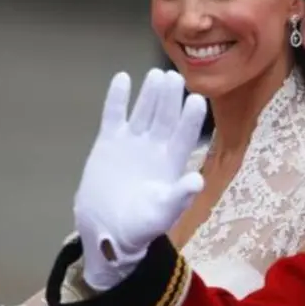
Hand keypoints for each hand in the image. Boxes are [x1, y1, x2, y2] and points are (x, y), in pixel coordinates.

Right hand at [75, 68, 206, 290]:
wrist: (107, 230)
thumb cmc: (140, 227)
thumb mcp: (161, 215)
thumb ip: (178, 197)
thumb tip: (197, 180)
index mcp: (172, 163)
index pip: (185, 136)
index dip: (191, 119)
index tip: (197, 100)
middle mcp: (156, 147)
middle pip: (165, 117)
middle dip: (170, 99)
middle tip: (175, 77)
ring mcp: (133, 141)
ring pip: (144, 111)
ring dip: (150, 94)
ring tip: (156, 74)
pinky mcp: (110, 141)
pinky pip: (115, 115)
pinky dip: (118, 98)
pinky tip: (122, 78)